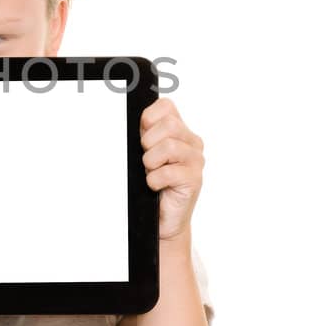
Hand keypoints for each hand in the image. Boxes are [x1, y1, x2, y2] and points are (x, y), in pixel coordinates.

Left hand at [140, 96, 204, 243]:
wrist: (163, 219)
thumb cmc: (152, 185)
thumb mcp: (145, 154)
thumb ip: (144, 135)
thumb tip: (129, 119)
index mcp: (181, 131)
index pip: (166, 106)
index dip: (148, 119)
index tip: (142, 136)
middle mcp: (192, 143)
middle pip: (169, 124)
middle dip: (149, 142)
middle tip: (146, 159)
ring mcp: (195, 161)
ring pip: (169, 146)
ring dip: (150, 162)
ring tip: (150, 173)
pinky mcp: (194, 180)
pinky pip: (168, 172)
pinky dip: (154, 180)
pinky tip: (155, 186)